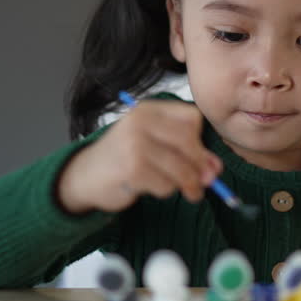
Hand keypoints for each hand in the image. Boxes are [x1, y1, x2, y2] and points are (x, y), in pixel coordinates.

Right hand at [58, 100, 221, 213]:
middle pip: (189, 142)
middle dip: (199, 166)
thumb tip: (215, 169)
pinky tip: (151, 187)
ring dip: (185, 184)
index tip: (198, 157)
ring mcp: (135, 144)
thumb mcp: (156, 148)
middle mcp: (141, 122)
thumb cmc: (124, 159)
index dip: (200, 140)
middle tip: (203, 183)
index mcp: (149, 110)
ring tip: (181, 189)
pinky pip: (166, 184)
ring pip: (181, 167)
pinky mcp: (132, 169)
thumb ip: (188, 154)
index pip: (192, 118)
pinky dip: (165, 191)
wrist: (85, 176)